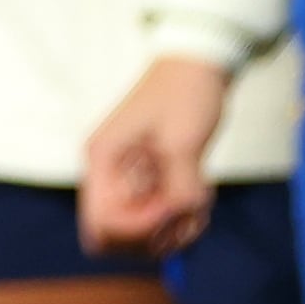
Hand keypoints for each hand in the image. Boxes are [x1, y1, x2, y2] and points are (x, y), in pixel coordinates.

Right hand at [80, 56, 227, 257]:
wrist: (199, 65)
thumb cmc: (184, 93)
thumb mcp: (183, 141)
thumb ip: (179, 188)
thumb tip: (180, 221)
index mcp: (103, 160)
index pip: (101, 225)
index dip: (138, 229)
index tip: (173, 207)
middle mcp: (109, 176)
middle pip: (117, 238)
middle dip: (156, 234)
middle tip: (189, 209)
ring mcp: (130, 181)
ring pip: (143, 235)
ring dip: (175, 228)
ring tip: (201, 199)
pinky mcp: (151, 182)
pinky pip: (162, 221)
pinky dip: (184, 218)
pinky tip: (203, 194)